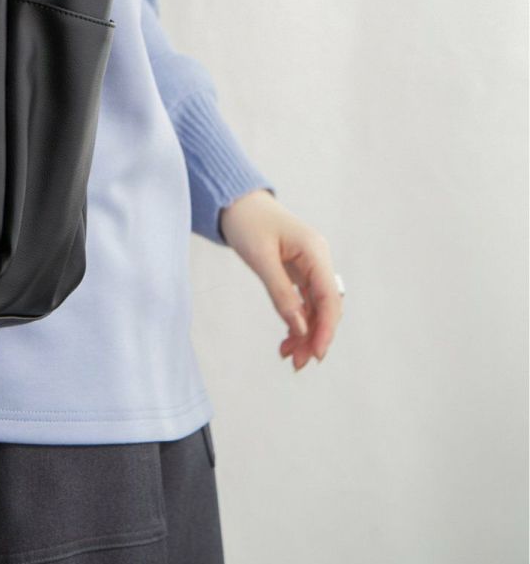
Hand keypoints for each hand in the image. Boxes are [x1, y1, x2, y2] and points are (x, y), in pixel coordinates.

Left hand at [218, 189, 341, 371]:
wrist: (234, 200)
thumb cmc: (246, 221)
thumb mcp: (260, 257)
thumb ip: (281, 293)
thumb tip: (300, 327)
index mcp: (314, 251)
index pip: (329, 297)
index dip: (326, 328)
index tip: (317, 354)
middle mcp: (317, 259)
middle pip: (325, 306)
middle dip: (315, 336)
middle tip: (297, 363)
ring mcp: (309, 265)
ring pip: (315, 307)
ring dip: (305, 332)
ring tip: (289, 357)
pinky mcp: (297, 270)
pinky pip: (304, 301)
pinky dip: (297, 320)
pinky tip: (287, 339)